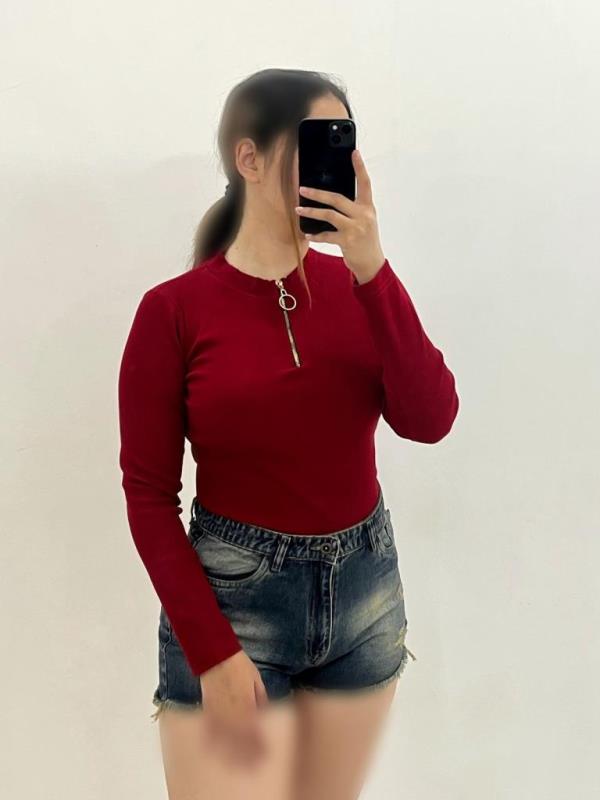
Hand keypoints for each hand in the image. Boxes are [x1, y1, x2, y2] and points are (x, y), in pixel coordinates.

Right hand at [200, 649, 268, 767]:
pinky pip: (210, 726)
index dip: (259, 743)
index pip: (254, 729)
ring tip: (235, 761)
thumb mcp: (256, 679)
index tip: (264, 753)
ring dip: (230, 750)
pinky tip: (215, 747)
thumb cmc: (239, 665)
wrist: (216, 655)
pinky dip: (212, 738)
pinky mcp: (208, 707)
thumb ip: (260, 698)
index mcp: (247, 702)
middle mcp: (232, 709)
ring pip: (224, 736)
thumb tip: (264, 713)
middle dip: (246, 752)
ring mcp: (218, 710)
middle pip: (240, 737)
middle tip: (252, 763)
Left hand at [295, 148, 385, 283]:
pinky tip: (308, 234)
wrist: (371, 263)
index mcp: (368, 207)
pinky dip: (316, 235)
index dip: (360, 167)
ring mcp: (355, 228)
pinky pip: (326, 236)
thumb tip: (329, 198)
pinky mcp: (347, 241)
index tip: (354, 152)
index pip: (365, 183)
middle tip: (302, 189)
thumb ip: (352, 209)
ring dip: (311, 212)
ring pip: (329, 215)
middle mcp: (363, 215)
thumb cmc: (365, 239)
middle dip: (318, 193)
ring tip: (298, 210)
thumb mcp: (364, 220)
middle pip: (338, 198)